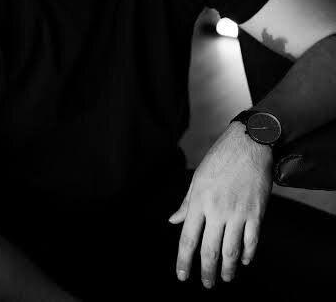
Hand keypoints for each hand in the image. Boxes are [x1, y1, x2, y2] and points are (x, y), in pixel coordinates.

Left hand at [168, 122, 272, 287]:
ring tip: (226, 277)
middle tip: (206, 284)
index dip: (184, 260)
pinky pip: (252, 240)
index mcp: (199, 200)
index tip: (182, 275)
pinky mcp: (256, 212)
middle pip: (209, 250)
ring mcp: (238, 212)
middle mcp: (217, 210)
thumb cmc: (220, 158)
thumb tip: (173, 220)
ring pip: (231, 250)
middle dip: (207, 271)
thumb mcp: (197, 178)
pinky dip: (248, 254)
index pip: (188, 238)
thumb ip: (187, 203)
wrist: (249, 145)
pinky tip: (245, 261)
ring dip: (228, 268)